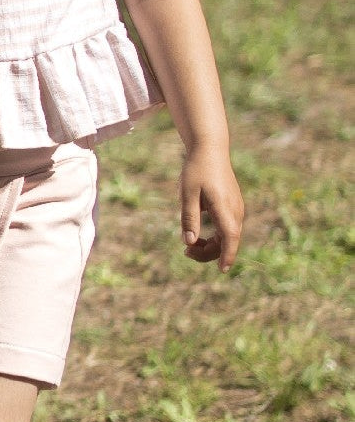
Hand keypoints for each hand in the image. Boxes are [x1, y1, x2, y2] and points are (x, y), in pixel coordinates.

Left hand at [179, 147, 243, 270]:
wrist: (210, 150)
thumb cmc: (196, 170)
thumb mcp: (187, 194)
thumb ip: (189, 218)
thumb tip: (189, 242)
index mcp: (224, 207)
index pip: (230, 237)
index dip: (227, 255)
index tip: (223, 270)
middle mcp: (235, 210)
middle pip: (228, 241)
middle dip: (209, 252)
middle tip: (185, 252)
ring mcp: (236, 208)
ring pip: (228, 237)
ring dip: (211, 246)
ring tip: (189, 246)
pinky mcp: (232, 207)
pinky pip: (227, 229)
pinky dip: (215, 237)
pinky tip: (198, 236)